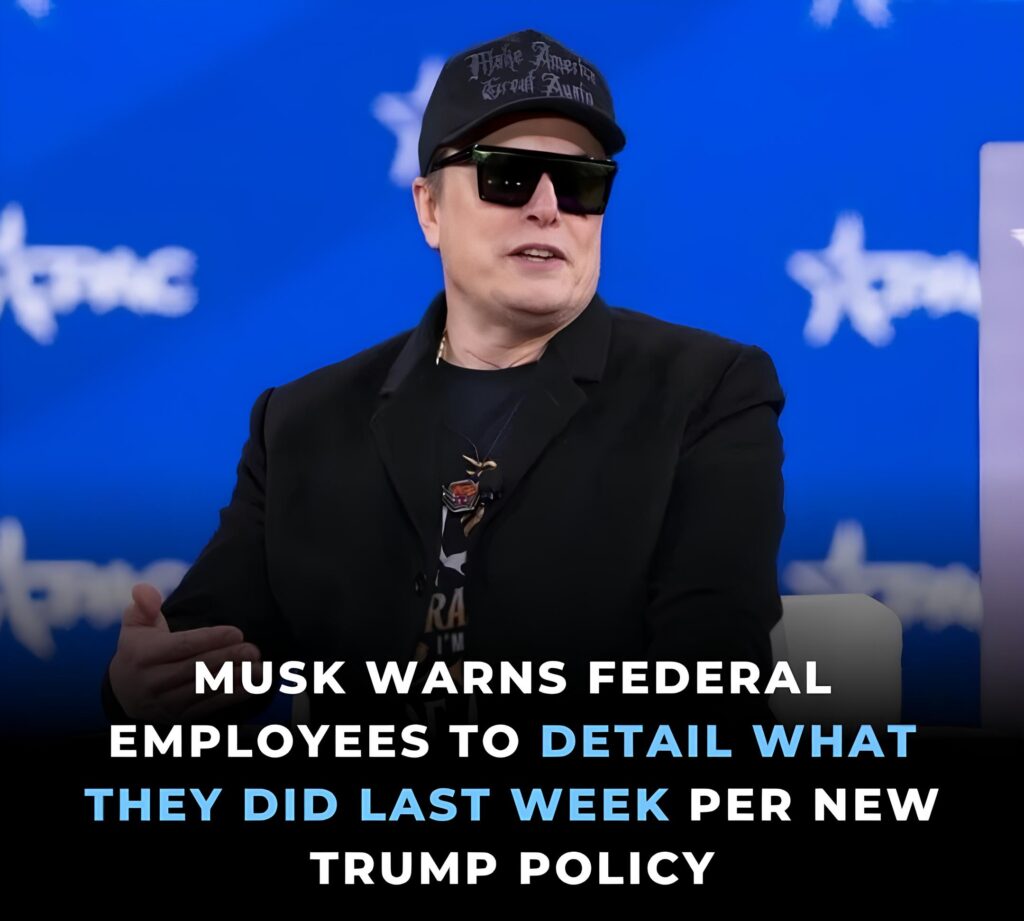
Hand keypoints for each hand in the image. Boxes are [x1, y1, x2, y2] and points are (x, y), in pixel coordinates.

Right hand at [108, 582, 266, 722]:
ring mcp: (165, 702)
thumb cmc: (138, 649)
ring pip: (205, 690)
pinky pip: (208, 707)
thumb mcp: (135, 624)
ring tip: (258, 668)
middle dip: (228, 658)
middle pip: (197, 669)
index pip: (182, 646)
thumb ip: (144, 604)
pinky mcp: (178, 717)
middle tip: (252, 650)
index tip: (236, 632)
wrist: (124, 692)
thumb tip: (145, 590)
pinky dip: (232, 696)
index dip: (210, 639)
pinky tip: (252, 685)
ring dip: (235, 679)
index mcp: (143, 655)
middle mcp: (152, 681)